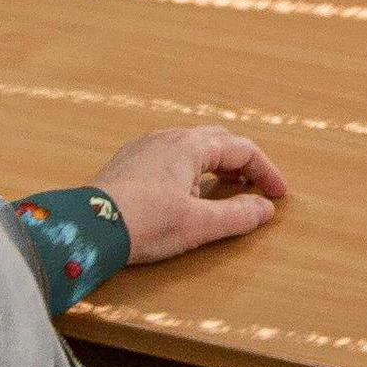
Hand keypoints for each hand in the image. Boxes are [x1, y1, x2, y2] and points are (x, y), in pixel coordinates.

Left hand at [89, 125, 286, 263]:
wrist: (88, 229)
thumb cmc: (143, 223)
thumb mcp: (199, 225)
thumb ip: (236, 215)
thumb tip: (263, 209)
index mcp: (190, 146)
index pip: (242, 149)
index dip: (265, 171)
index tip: (278, 194)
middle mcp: (167, 137)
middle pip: (217, 140)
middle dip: (241, 162)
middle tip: (253, 186)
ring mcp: (144, 147)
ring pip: (191, 146)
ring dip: (215, 164)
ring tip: (223, 188)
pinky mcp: (127, 162)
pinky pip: (168, 155)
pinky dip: (189, 168)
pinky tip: (184, 192)